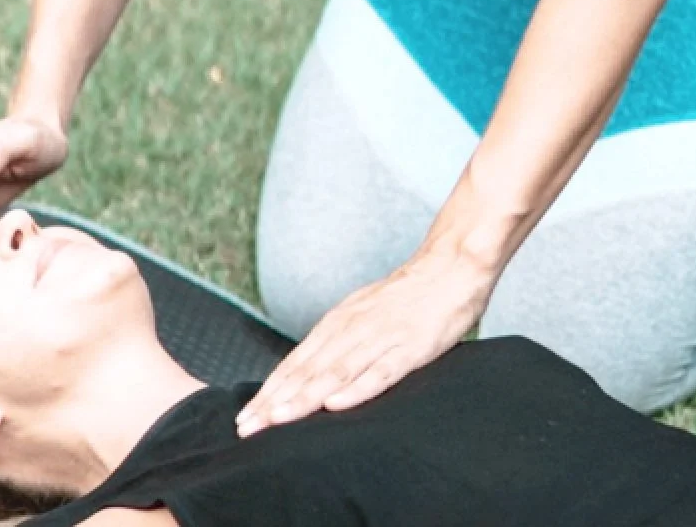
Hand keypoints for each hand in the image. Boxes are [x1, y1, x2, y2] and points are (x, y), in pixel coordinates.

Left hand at [235, 248, 489, 436]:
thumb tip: (310, 374)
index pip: (295, 364)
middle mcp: (351, 330)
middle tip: (247, 428)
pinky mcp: (412, 347)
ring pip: (335, 372)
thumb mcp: (363, 316)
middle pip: (306, 371)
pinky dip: (357, 388)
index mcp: (338, 325)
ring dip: (304, 397)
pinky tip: (336, 405)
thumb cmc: (406, 299)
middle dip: (274, 401)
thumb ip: (339, 343)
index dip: (269, 392)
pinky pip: (382, 371)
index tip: (245, 419)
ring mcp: (380, 338)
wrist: (450, 267)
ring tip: (278, 419)